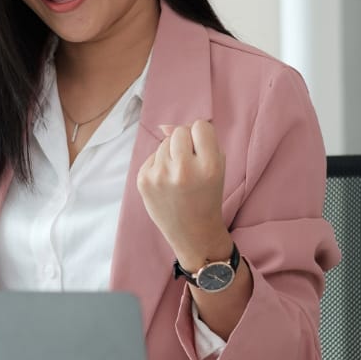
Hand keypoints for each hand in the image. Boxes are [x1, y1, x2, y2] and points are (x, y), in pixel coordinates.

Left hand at [136, 120, 229, 269]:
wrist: (193, 232)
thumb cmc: (207, 196)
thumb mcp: (216, 168)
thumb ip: (200, 142)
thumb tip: (165, 126)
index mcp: (209, 166)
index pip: (200, 126)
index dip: (201, 136)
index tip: (202, 150)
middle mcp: (184, 169)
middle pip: (179, 131)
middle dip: (184, 143)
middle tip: (189, 163)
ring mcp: (160, 175)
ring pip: (164, 143)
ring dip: (171, 155)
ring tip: (178, 177)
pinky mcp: (144, 180)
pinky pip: (152, 157)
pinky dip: (159, 165)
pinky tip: (166, 183)